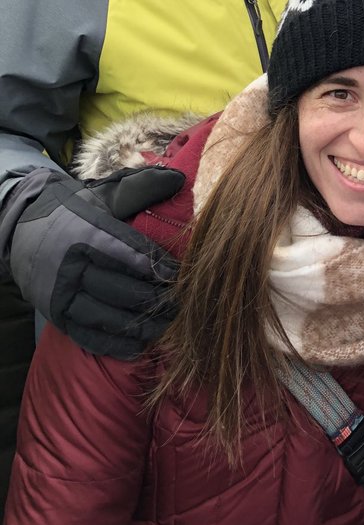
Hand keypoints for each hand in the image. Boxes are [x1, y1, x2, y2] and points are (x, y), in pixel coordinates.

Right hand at [9, 166, 183, 359]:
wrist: (23, 230)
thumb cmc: (75, 212)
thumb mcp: (103, 195)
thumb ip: (141, 188)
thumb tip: (179, 178)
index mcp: (85, 232)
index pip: (126, 251)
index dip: (155, 264)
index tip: (180, 272)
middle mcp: (71, 265)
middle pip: (120, 287)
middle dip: (154, 297)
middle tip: (181, 302)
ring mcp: (61, 294)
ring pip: (106, 315)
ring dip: (139, 324)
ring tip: (167, 325)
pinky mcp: (56, 315)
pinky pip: (87, 335)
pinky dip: (114, 344)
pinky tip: (138, 346)